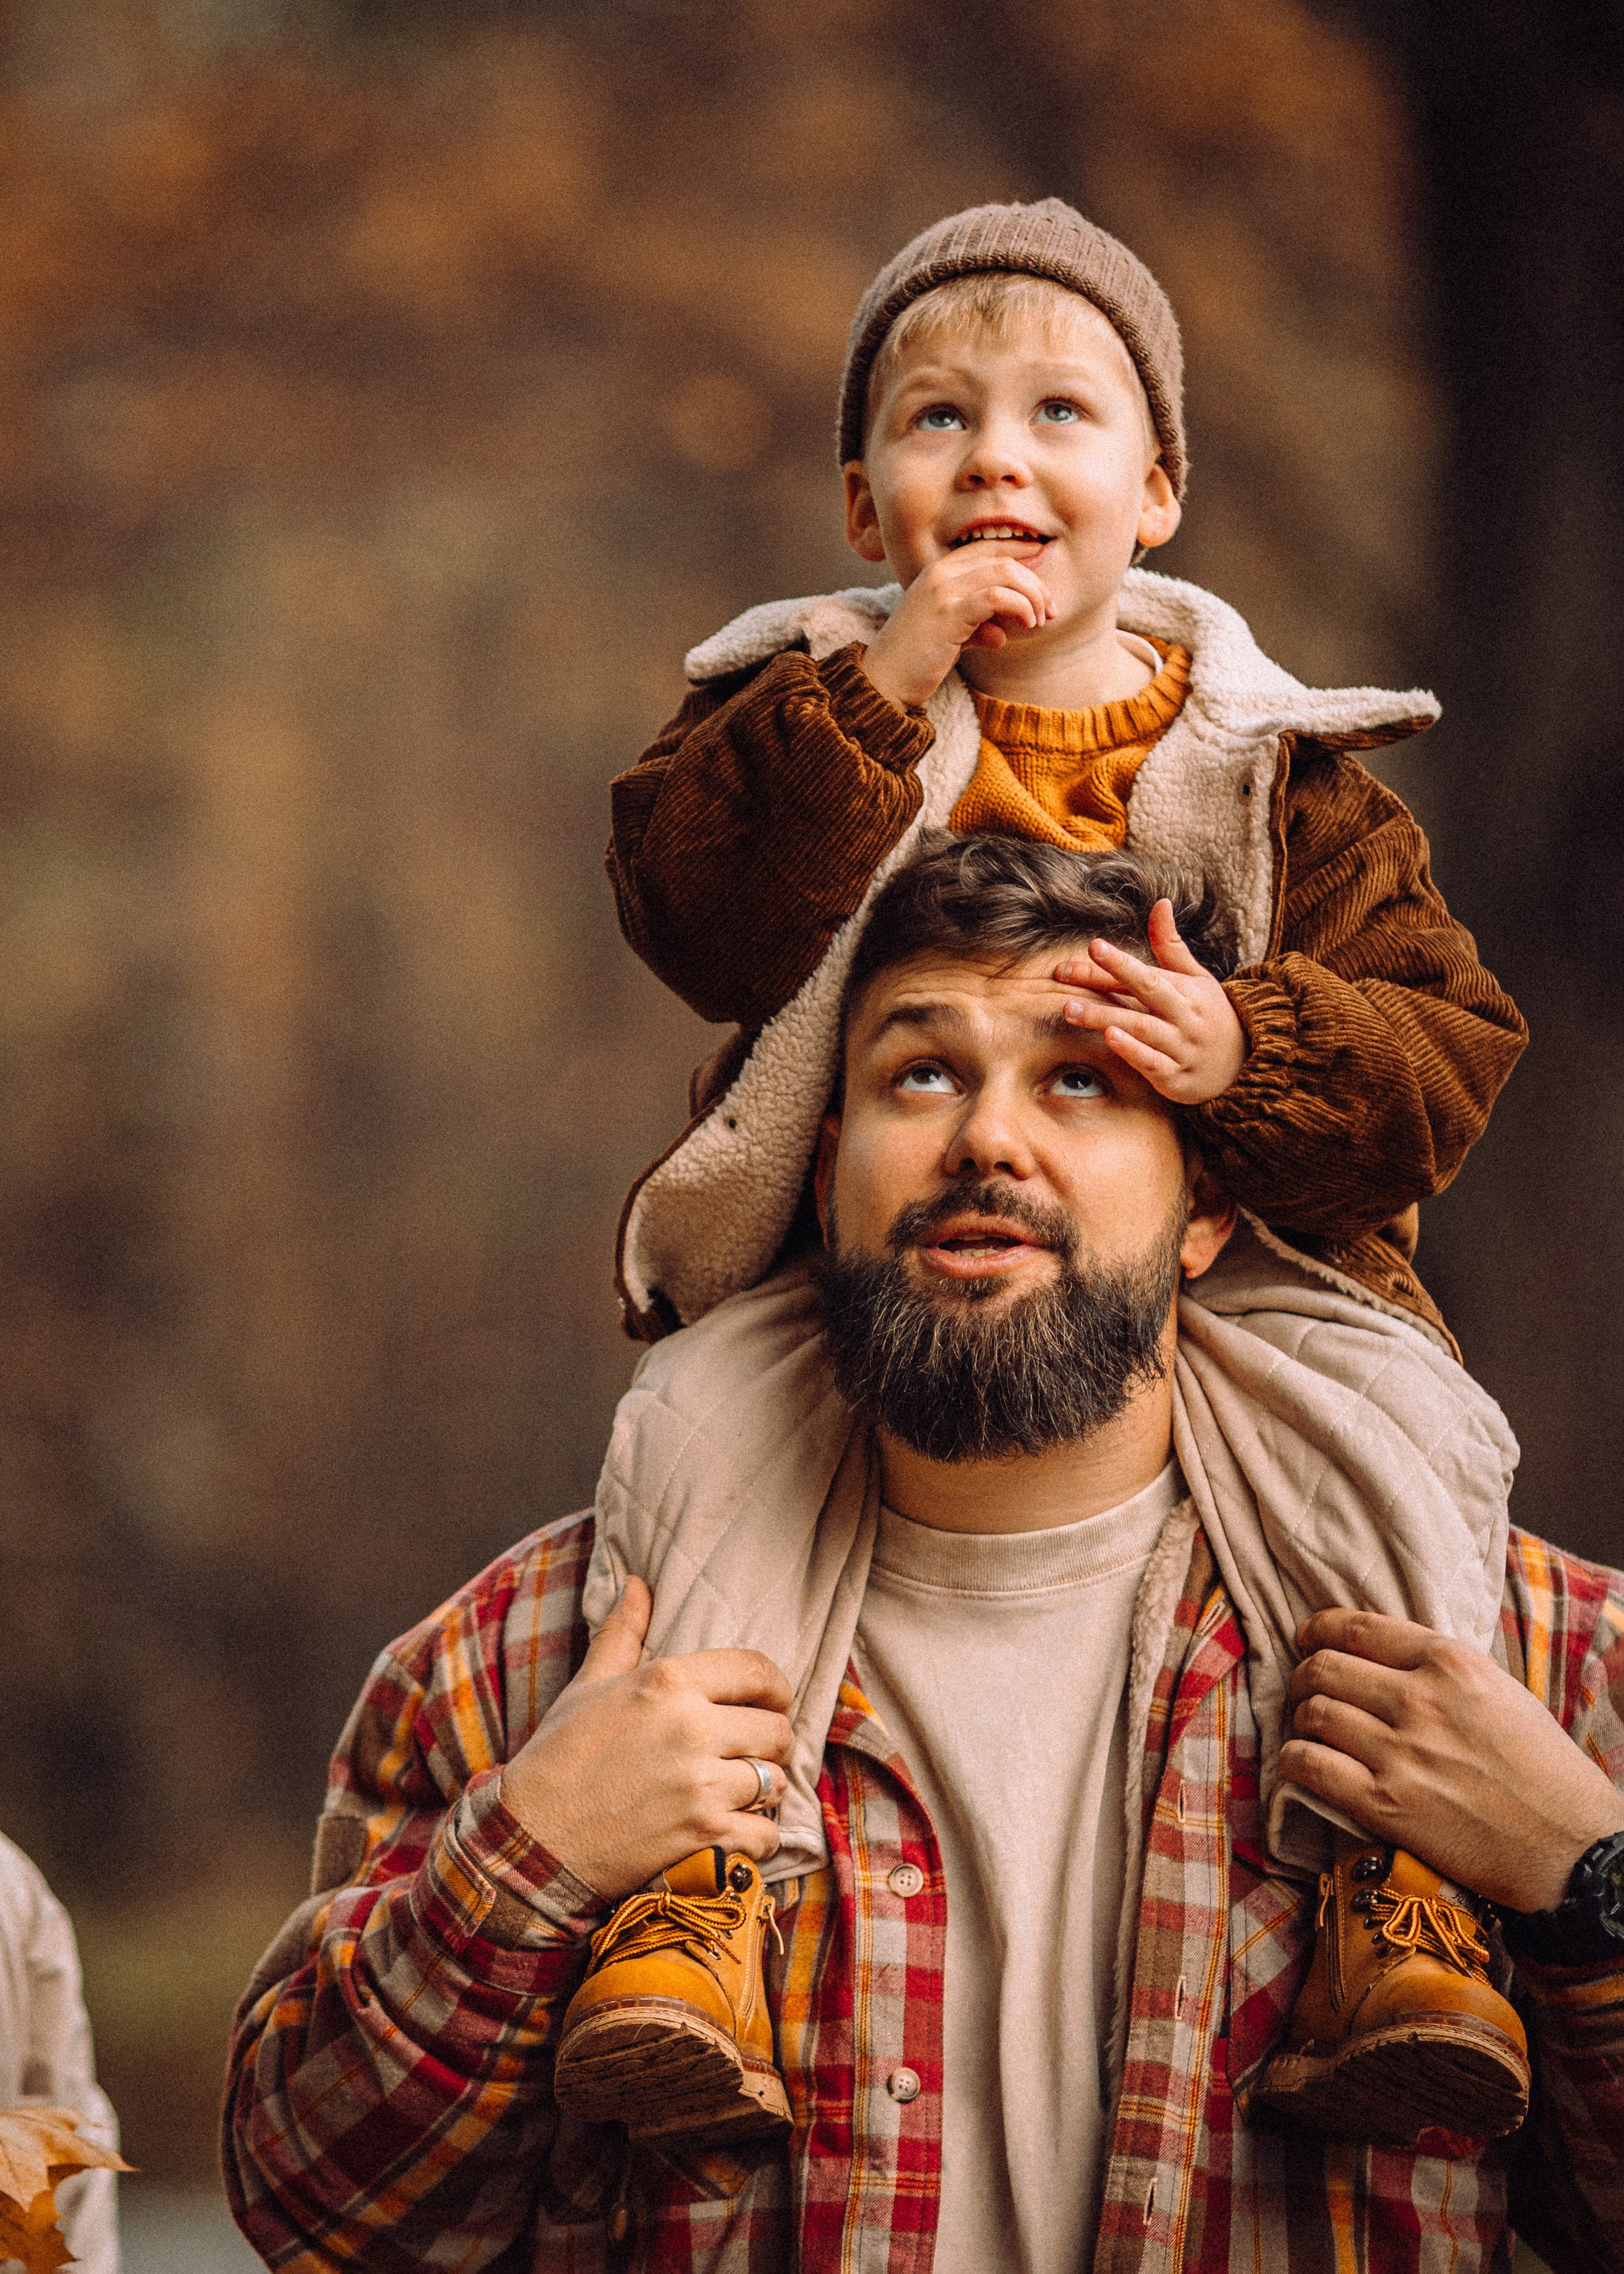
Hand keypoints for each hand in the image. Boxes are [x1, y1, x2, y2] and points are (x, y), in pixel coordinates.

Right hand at [498, 1579, 793, 1901]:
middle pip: (777, 1729)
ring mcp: (700, 1785)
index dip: (776, 1688)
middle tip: (754, 1753)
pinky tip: (736, 1831)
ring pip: (776, 1782)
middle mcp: (691, 1727)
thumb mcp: (588, 1686)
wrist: (530, 1840)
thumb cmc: (558, 1757)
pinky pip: (766, 1834)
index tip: (773, 1702)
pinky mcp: (702, 1836)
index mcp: (667, 1681)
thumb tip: (637, 1583)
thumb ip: (623, 1633)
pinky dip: (758, 1837)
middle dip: (773, 1743)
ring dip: (765, 1790)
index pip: (757, 1670)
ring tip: (742, 1792)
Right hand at [861, 544, 1054, 709]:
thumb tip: (1002, 635)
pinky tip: (1027, 624)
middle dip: (1035, 582)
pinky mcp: (949, 613)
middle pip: (1003, 559)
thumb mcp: (950, 636)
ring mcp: (943, 591)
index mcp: (938, 571)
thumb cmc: (915, 661)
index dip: (1021, 554)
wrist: (884, 681)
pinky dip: (1020, 607)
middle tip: (1050, 609)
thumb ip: (975, 628)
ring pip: (1004, 573)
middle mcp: (939, 573)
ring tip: (1039, 620)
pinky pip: (997, 597)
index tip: (1045, 571)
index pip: (988, 548)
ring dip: (1032, 596)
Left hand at [1054, 899, 1245, 1103]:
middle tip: (1062, 973)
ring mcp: (1181, 1048)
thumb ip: (1171, 945)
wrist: (1246, 1065)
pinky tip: (1109, 1039)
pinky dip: (1132, 1051)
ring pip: (1142, 1029)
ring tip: (1069, 1010)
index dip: (1120, 960)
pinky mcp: (1176, 1078)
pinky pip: (1153, 1063)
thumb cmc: (1211, 1016)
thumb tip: (1160, 902)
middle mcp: (1185, 1017)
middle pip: (1144, 994)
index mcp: (1187, 991)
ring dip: (1104, 1017)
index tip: (1093, 946)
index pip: (1147, 973)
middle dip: (1104, 982)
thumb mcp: (1196, 979)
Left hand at [1281, 1608, 1623, 1913]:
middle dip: (1304, 1676)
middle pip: (1324, 1668)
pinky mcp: (1384, 1805)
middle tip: (1305, 1690)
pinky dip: (1293, 1760)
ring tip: (1308, 1728)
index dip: (1318, 1631)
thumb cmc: (1543, 1770)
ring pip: (1312, 1713)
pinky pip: (1309, 1765)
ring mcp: (1400, 1753)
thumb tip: (1384, 1658)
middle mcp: (1420, 1700)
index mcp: (1451, 1663)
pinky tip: (1300, 1763)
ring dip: (1300, 1719)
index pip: (1358, 1628)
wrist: (1570, 1847)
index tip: (1307, 1639)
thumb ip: (1440, 1669)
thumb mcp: (1499, 1691)